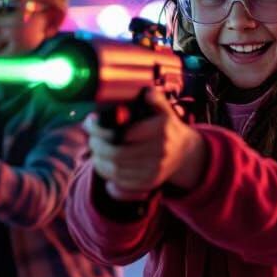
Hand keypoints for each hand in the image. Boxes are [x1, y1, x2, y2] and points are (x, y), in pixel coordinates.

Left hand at [85, 88, 204, 198]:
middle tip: (92, 139)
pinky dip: (107, 175)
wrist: (185, 153)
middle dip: (97, 146)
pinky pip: (122, 184)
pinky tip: (105, 164)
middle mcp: (160, 150)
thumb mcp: (164, 110)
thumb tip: (146, 93)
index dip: (100, 130)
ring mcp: (156, 169)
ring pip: (116, 171)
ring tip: (96, 151)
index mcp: (161, 129)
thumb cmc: (166, 127)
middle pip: (116, 154)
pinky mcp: (150, 182)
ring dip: (99, 161)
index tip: (91, 123)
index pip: (123, 133)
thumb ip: (155, 99)